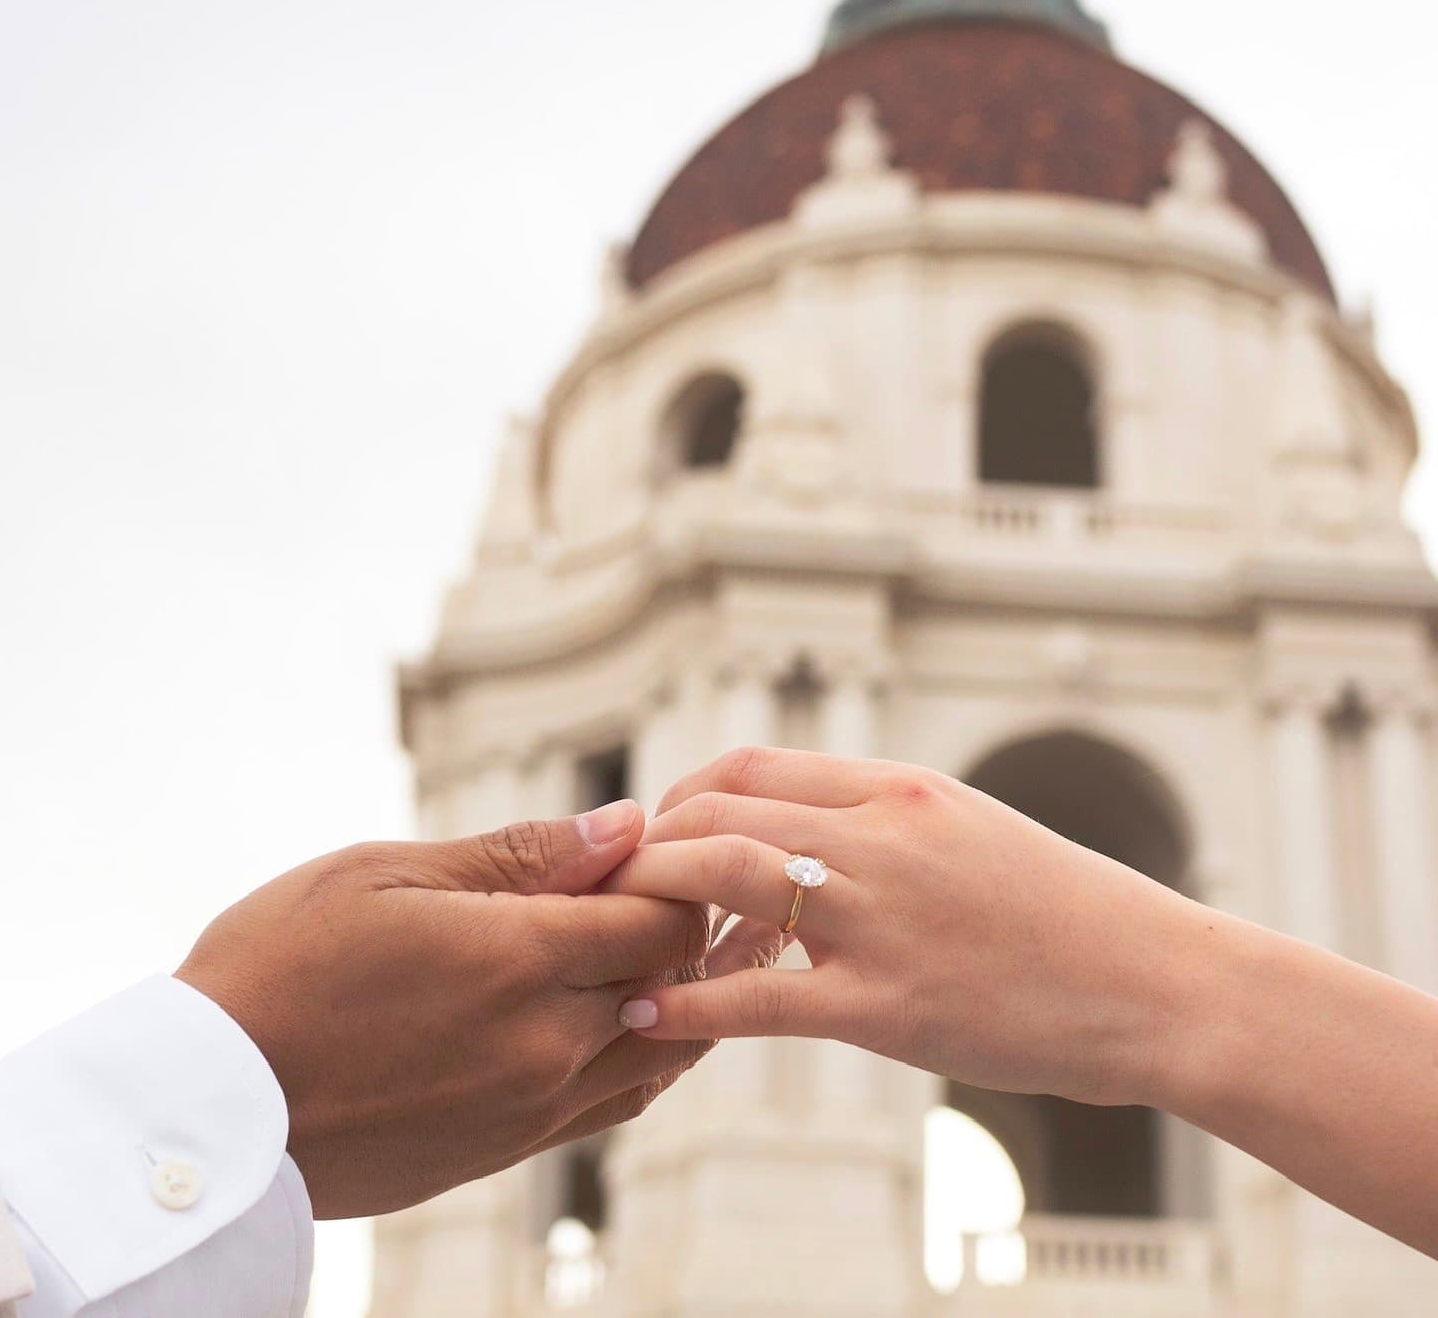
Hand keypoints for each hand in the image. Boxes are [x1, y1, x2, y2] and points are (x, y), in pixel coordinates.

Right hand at [177, 800, 780, 1217]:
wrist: (205, 1110)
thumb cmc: (280, 967)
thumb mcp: (388, 874)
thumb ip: (521, 854)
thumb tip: (623, 824)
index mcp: (520, 962)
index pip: (663, 916)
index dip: (672, 873)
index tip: (646, 845)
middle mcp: (546, 1045)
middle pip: (675, 980)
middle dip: (679, 924)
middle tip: (649, 883)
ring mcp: (531, 1109)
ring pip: (660, 1050)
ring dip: (673, 993)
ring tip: (645, 945)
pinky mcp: (507, 1151)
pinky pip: (614, 1101)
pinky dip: (637, 1051)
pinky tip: (617, 1015)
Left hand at [607, 749, 1213, 1109]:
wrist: (1162, 983)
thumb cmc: (1071, 913)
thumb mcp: (974, 833)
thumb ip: (887, 826)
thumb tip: (809, 836)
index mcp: (902, 789)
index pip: (754, 765)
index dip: (684, 795)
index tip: (660, 832)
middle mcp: (882, 835)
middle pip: (719, 809)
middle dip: (650, 843)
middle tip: (620, 887)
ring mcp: (882, 917)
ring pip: (723, 875)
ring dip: (655, 900)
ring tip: (623, 937)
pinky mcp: (889, 1005)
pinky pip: (758, 1000)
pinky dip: (686, 1005)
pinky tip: (646, 1016)